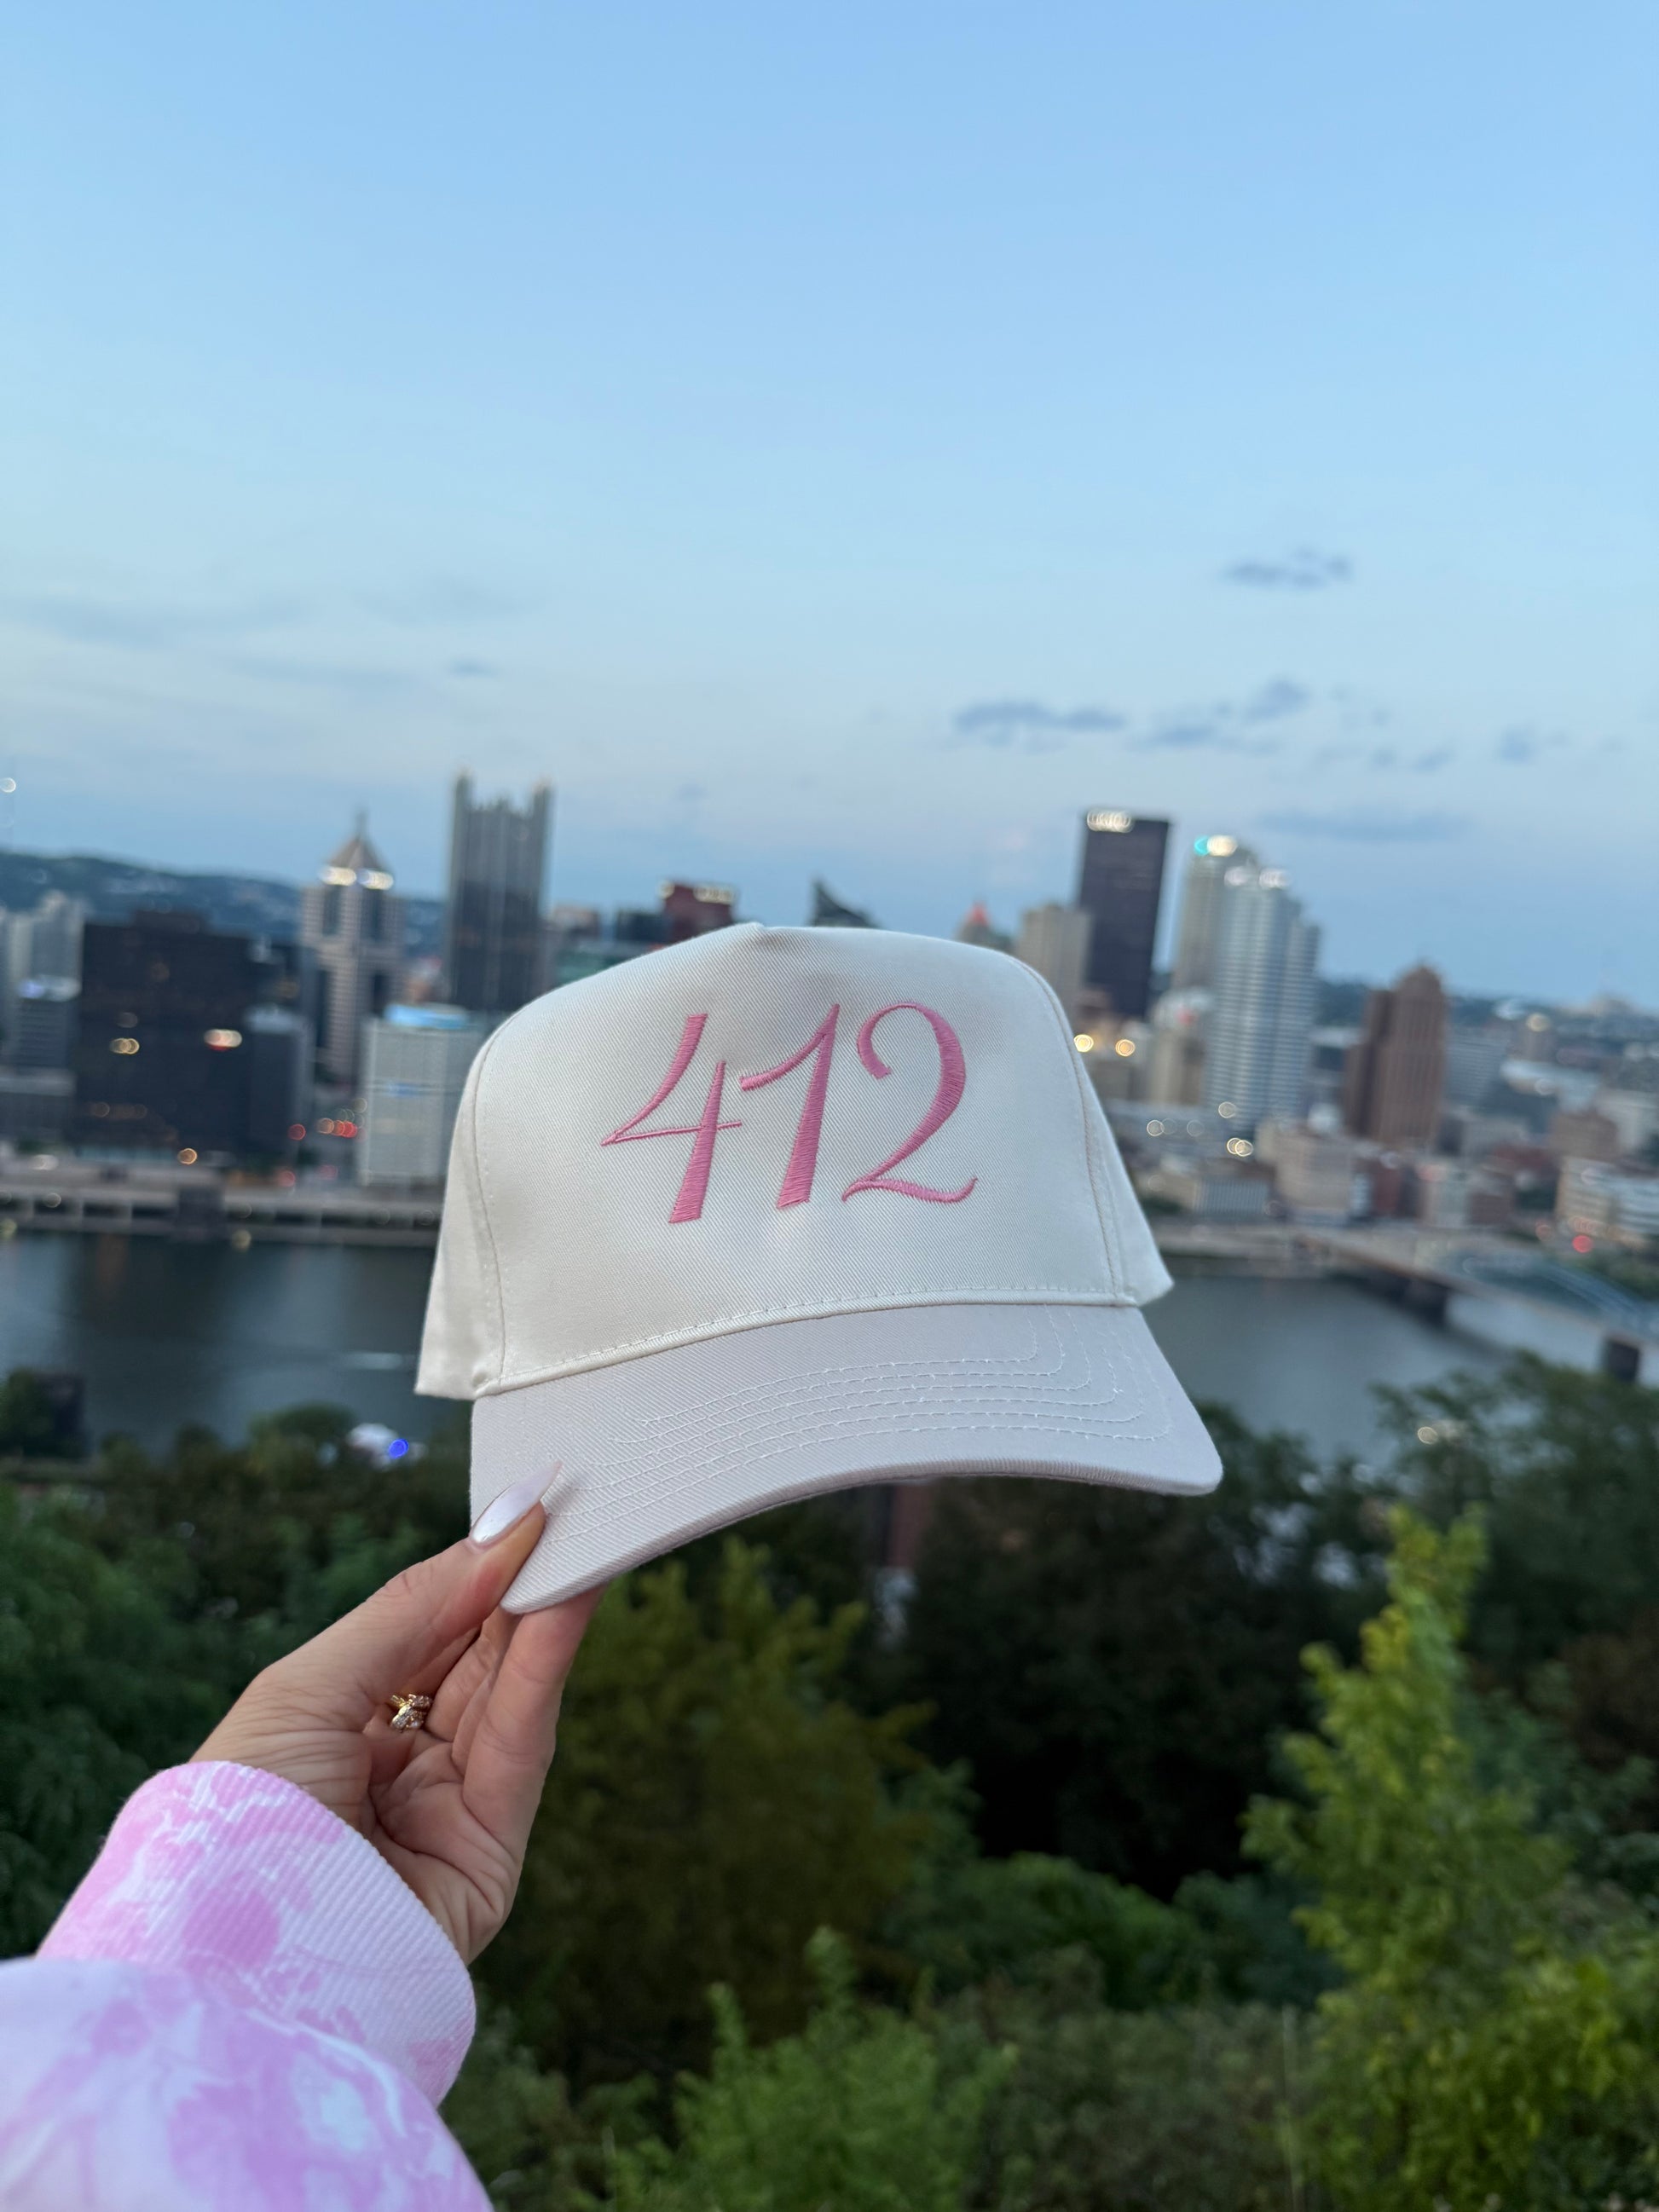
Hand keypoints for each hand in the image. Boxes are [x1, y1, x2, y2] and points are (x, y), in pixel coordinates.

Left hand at [193, 1475, 600, 1962]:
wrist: (239, 1958)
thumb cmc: (240, 1812)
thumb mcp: (308, 1687)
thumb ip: (411, 1609)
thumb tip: (497, 1534)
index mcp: (336, 1733)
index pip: (419, 1638)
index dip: (467, 1575)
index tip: (519, 1511)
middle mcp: (395, 1770)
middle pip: (473, 1658)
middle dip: (516, 1583)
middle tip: (566, 1510)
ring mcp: (445, 1810)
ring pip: (508, 1692)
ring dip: (545, 1613)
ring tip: (579, 1538)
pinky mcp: (490, 1851)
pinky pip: (523, 1741)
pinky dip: (548, 1667)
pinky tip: (568, 1604)